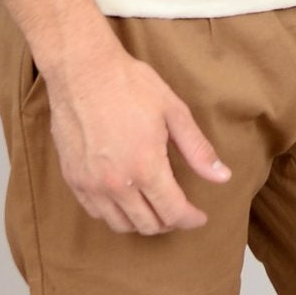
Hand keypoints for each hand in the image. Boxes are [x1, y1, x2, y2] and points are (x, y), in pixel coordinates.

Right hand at [40, 41, 232, 234]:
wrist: (82, 69)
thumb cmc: (129, 84)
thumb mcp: (172, 110)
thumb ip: (197, 148)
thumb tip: (222, 176)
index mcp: (146, 167)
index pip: (173, 212)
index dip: (190, 219)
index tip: (198, 216)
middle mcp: (117, 183)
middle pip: (148, 224)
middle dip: (169, 221)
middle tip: (178, 208)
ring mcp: (91, 184)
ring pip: (121, 224)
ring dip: (141, 221)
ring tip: (152, 206)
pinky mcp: (73, 178)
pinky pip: (96, 212)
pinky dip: (114, 213)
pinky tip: (123, 198)